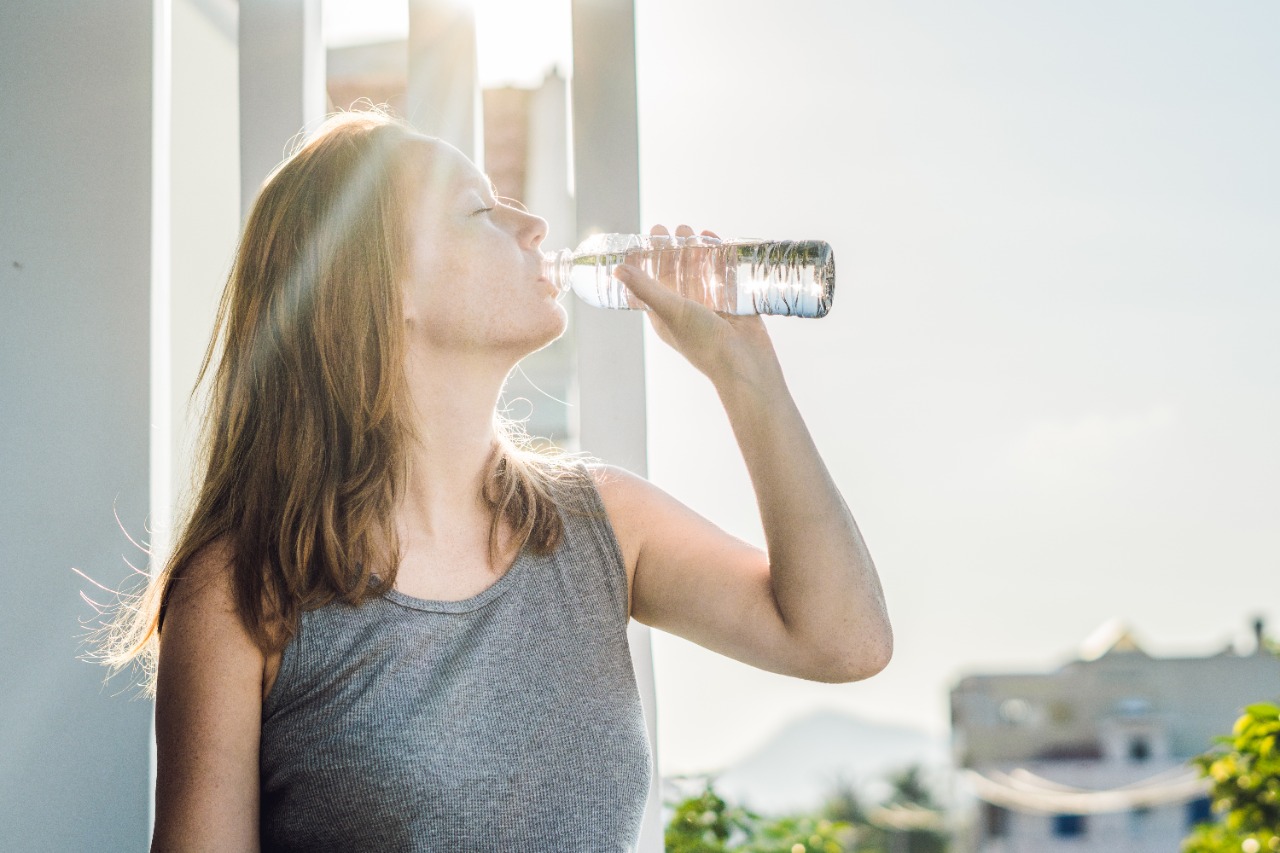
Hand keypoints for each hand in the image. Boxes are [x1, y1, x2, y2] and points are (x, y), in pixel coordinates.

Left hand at [614, 224, 782, 390]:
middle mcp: (685, 309)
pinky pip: (723, 274)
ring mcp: (710, 305)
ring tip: (692, 229)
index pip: (650, 282)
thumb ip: (646, 288)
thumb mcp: (671, 311)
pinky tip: (715, 240)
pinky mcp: (732, 301)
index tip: (647, 238)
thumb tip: (617, 269)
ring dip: (695, 250)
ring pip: (699, 271)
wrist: (745, 364)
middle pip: (675, 273)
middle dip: (673, 250)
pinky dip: (719, 257)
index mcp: (665, 315)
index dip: (647, 260)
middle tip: (672, 228)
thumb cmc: (704, 342)